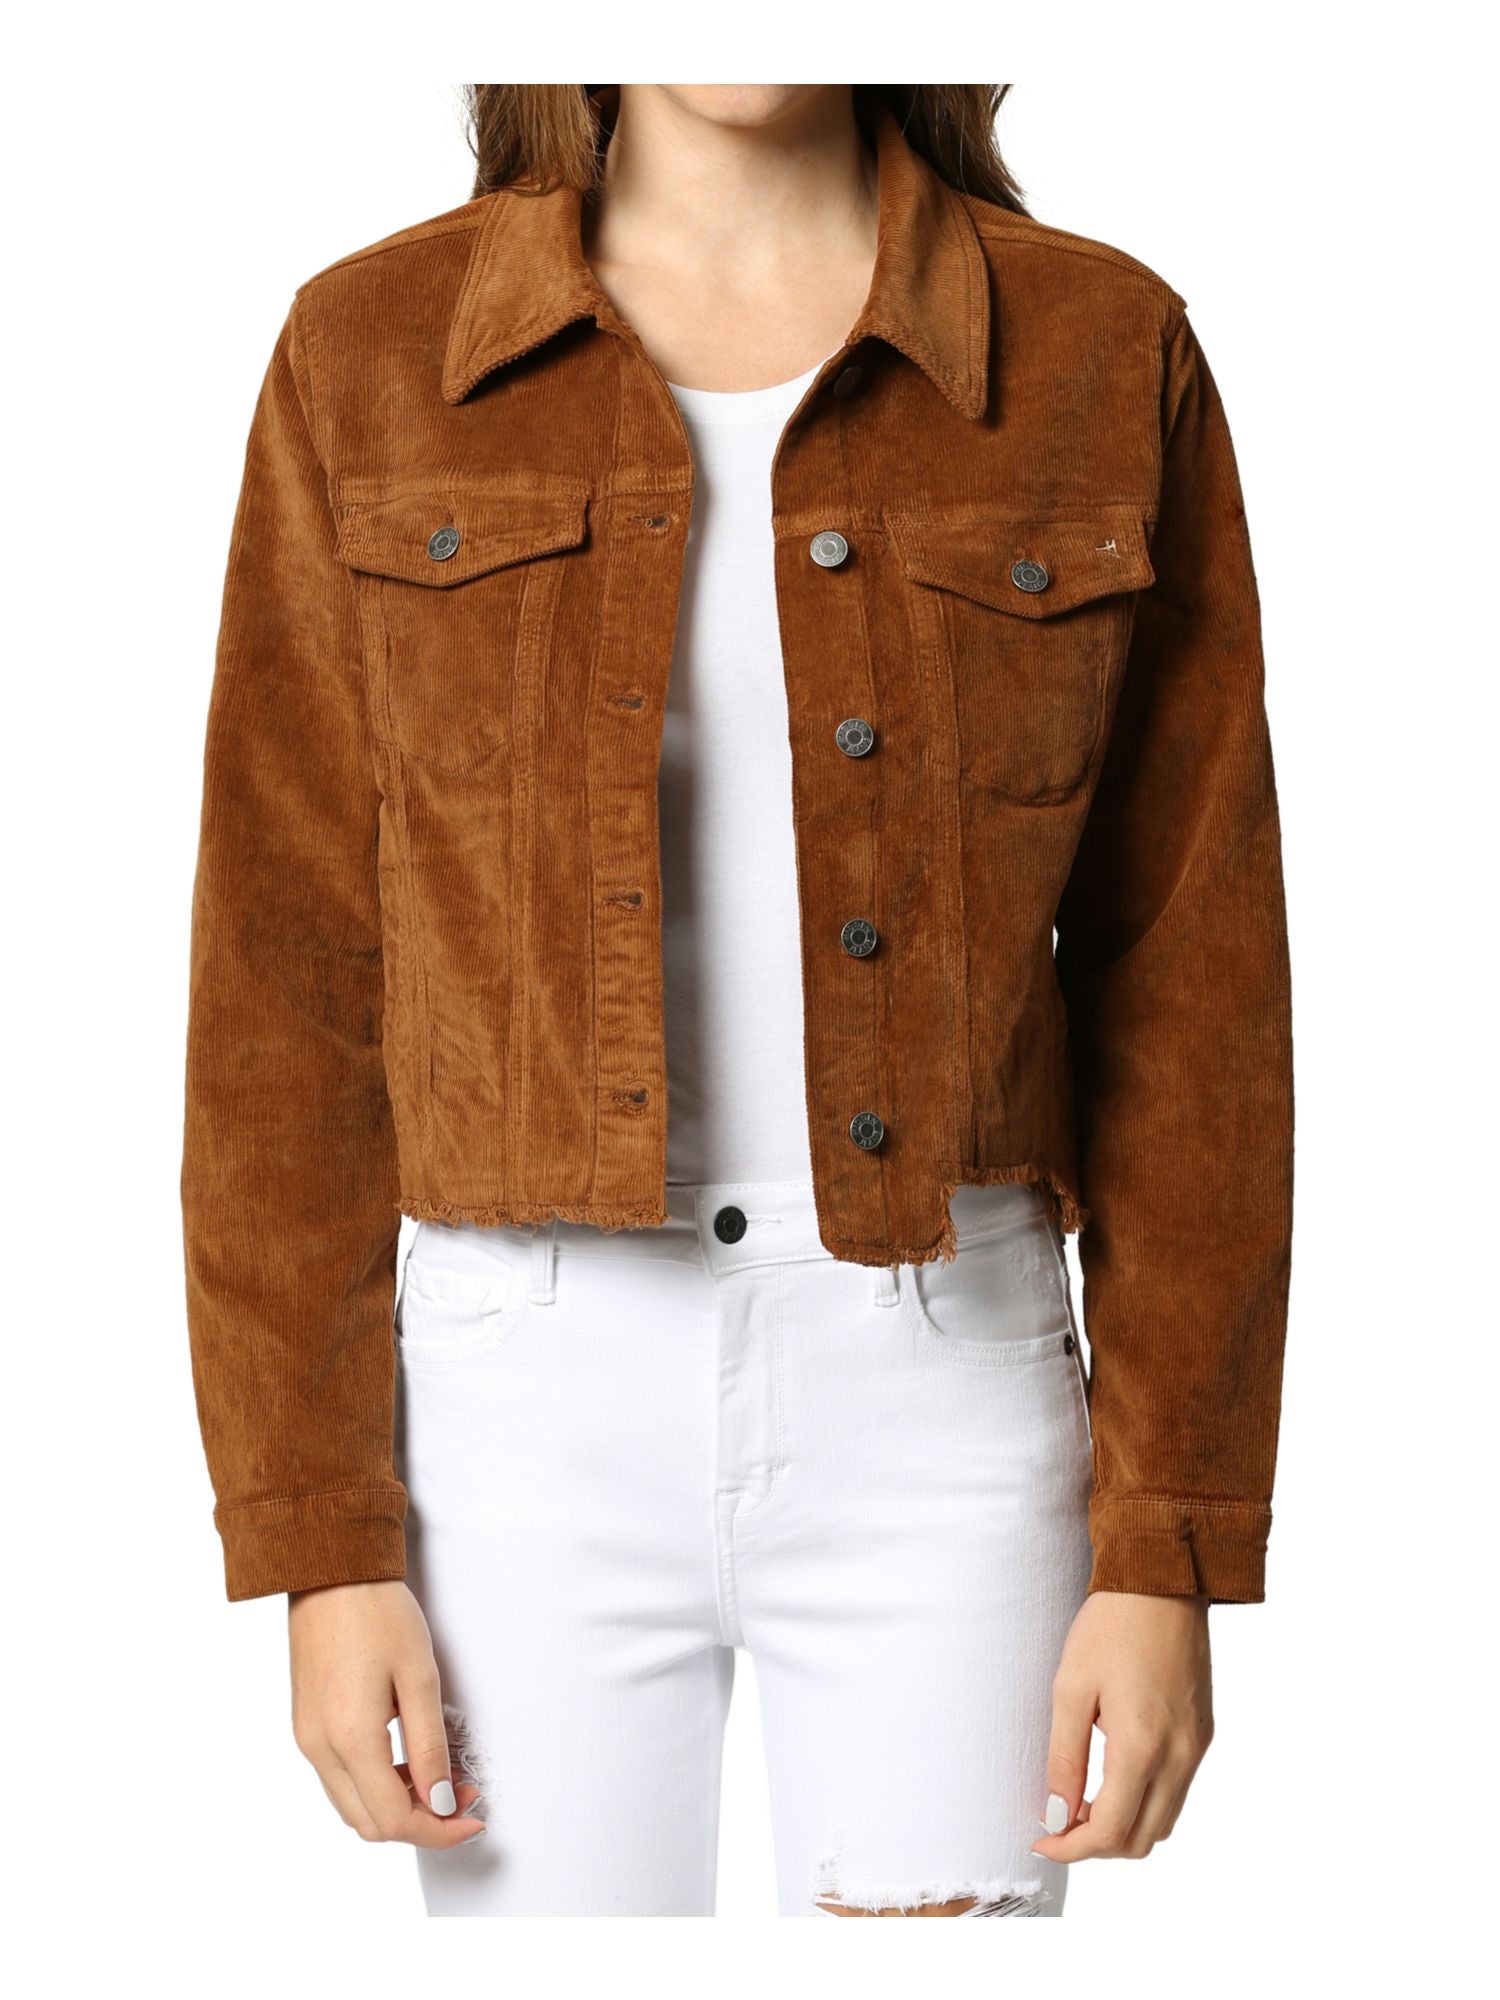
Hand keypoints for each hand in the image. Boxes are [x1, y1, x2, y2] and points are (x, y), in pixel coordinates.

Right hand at [288, 1580, 484, 1847]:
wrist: (331, 1571)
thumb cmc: (377, 1611)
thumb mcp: (420, 1677)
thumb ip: (430, 1747)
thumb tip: (440, 1801)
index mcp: (350, 1738)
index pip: (394, 1819)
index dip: (439, 1830)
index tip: (472, 1817)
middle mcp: (319, 1748)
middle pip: (369, 1824)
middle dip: (420, 1822)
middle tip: (461, 1797)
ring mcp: (307, 1738)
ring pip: (352, 1806)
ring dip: (397, 1805)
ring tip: (438, 1777)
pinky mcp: (305, 1725)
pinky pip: (339, 1779)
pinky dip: (375, 1785)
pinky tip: (406, 1760)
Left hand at [1032, 1590, 1213, 1862]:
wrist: (1163, 1582)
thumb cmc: (1111, 1627)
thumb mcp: (1071, 1688)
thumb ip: (1064, 1759)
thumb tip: (1057, 1815)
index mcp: (1143, 1747)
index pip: (1110, 1831)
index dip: (1071, 1847)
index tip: (1042, 1840)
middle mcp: (1179, 1756)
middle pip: (1142, 1840)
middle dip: (1097, 1845)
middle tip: (1058, 1822)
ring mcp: (1197, 1747)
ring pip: (1164, 1822)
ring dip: (1123, 1827)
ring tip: (1081, 1802)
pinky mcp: (1202, 1734)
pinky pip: (1177, 1792)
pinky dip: (1145, 1803)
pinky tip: (1113, 1778)